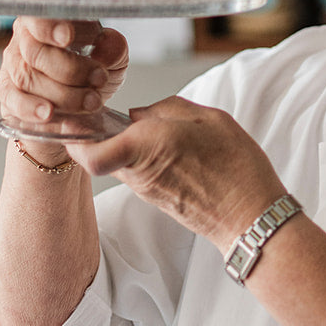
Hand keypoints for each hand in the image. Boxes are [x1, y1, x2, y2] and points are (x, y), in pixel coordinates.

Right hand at [0, 17, 128, 140]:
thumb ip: (114, 48)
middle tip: (99, 79)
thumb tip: (108, 43)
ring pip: (27, 78)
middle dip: (71, 70)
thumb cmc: (94, 71)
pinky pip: (13, 101)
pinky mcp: (9, 95)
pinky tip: (48, 114)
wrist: (84, 102)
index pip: (39, 17)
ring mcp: (13, 67)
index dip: (50, 27)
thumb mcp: (112, 57)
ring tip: (91, 102)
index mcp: (47, 20)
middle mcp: (24, 40)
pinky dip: (31, 108)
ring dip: (62, 94)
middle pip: (35, 52)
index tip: (67, 37)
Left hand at [67, 95, 284, 251]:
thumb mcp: (209, 117)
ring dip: (121, 144)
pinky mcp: (155, 198)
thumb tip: (140, 113)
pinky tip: (165, 146)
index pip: (90, 152)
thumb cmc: (236, 167)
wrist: (250, 217)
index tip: (76, 117)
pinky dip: (140, 158)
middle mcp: (139, 169)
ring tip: (148, 126)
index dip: (75, 136)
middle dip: (95, 132)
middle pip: (97, 153)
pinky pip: (135, 172)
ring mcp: (145, 188)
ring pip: (116, 161)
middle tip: (106, 111)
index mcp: (148, 143)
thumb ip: (168, 109)